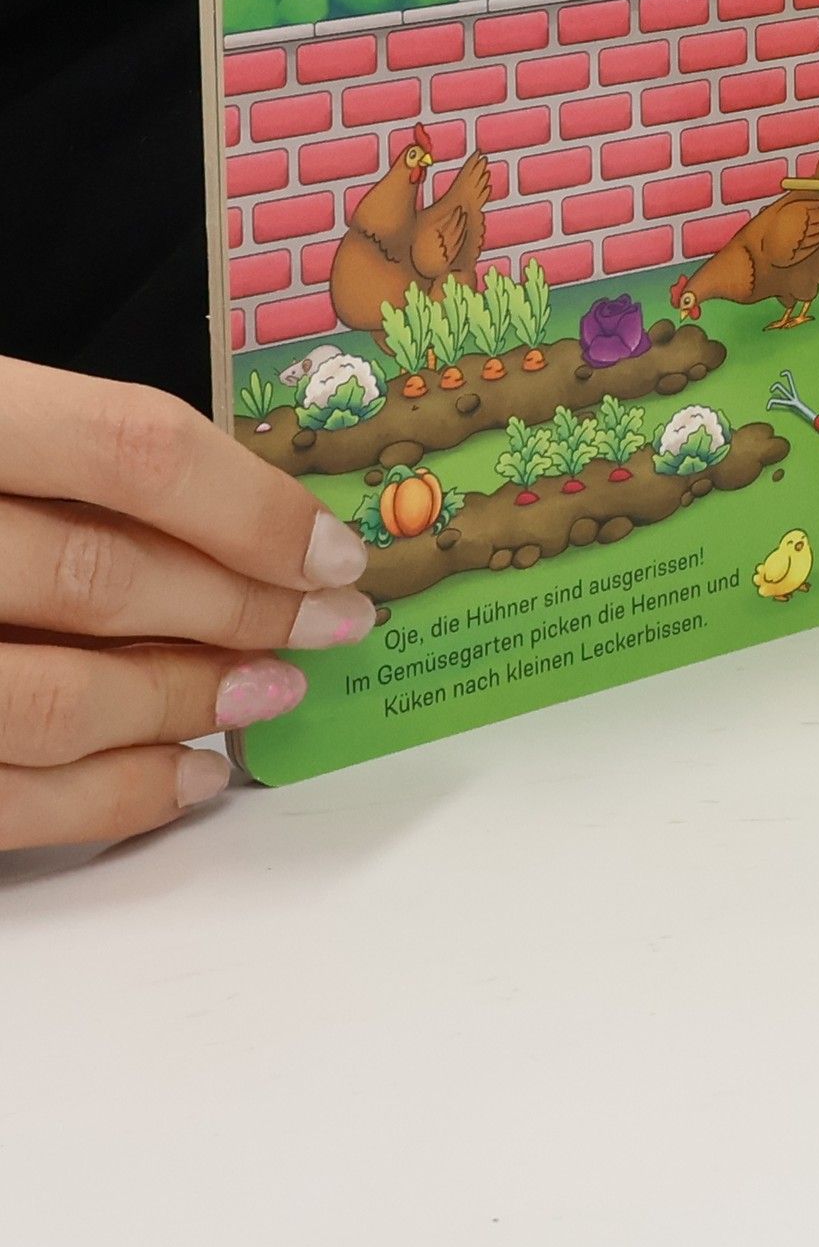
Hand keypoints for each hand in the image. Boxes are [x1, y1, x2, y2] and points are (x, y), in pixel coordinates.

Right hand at [0, 359, 372, 850]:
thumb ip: (66, 451)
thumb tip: (250, 513)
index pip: (131, 448)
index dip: (252, 505)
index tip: (335, 548)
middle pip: (103, 577)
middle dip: (244, 608)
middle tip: (333, 623)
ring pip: (54, 699)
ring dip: (188, 705)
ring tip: (272, 696)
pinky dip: (110, 799)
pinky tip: (186, 778)